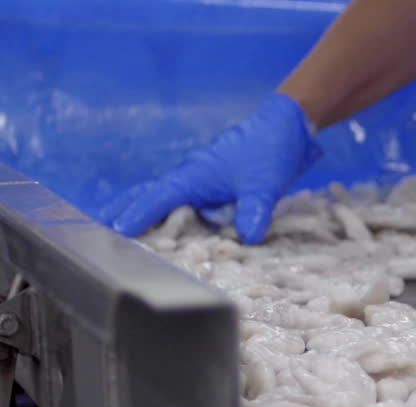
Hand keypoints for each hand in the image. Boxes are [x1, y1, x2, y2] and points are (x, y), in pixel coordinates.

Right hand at [100, 93, 321, 244]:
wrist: (286, 127)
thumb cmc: (270, 151)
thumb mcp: (265, 184)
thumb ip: (255, 210)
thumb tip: (248, 237)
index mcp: (193, 177)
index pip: (157, 199)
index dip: (137, 215)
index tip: (114, 231)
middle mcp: (191, 179)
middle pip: (149, 196)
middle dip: (125, 211)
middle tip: (98, 231)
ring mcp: (201, 181)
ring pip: (164, 199)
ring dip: (143, 212)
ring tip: (120, 229)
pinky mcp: (215, 185)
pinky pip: (185, 203)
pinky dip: (170, 214)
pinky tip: (170, 228)